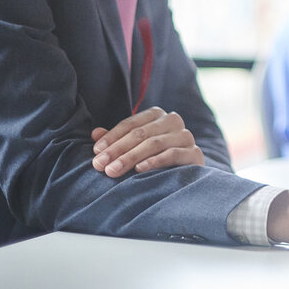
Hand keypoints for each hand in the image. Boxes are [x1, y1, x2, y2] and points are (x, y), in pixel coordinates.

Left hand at [90, 107, 204, 176]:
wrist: (184, 174)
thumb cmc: (152, 157)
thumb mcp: (132, 146)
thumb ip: (116, 139)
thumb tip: (94, 133)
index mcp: (156, 115)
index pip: (130, 124)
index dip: (111, 137)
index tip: (96, 152)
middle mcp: (173, 121)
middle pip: (141, 134)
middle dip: (117, 150)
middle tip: (100, 165)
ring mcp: (185, 136)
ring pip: (154, 143)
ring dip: (130, 157)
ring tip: (113, 170)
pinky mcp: (194, 153)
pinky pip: (173, 154)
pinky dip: (155, 161)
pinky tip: (139, 170)